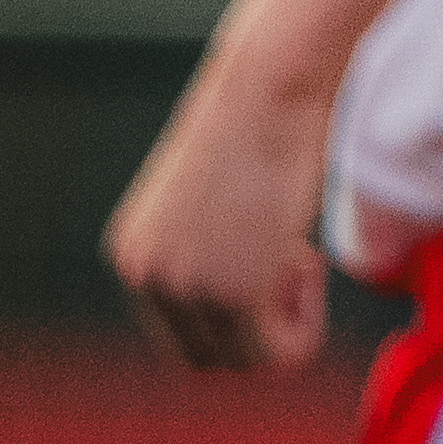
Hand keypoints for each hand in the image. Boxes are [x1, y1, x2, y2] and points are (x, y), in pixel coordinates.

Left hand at [104, 54, 335, 373]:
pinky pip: (274, 354)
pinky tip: (310, 265)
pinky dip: (304, 331)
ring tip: (303, 261)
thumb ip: (206, 251)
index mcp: (132, 253)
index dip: (233, 313)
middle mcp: (145, 277)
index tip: (274, 262)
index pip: (177, 331)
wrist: (271, 83)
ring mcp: (185, 288)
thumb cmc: (258, 122)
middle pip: (204, 356)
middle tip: (294, 267)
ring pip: (241, 360)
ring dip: (284, 329)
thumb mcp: (209, 200)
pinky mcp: (232, 294)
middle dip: (257, 329)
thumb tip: (237, 309)